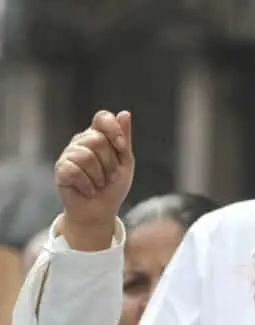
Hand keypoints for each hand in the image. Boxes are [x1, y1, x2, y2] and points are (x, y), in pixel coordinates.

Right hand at [54, 110, 134, 234]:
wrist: (100, 211)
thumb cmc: (113, 186)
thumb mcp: (125, 162)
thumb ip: (124, 139)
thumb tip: (125, 113)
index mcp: (98, 136)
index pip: (102, 117)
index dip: (113, 130)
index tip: (122, 148)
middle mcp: (81, 142)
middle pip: (97, 140)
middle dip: (110, 163)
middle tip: (109, 176)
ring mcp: (68, 154)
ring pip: (86, 156)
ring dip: (99, 177)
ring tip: (98, 184)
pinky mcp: (60, 169)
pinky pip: (74, 171)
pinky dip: (87, 185)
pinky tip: (88, 190)